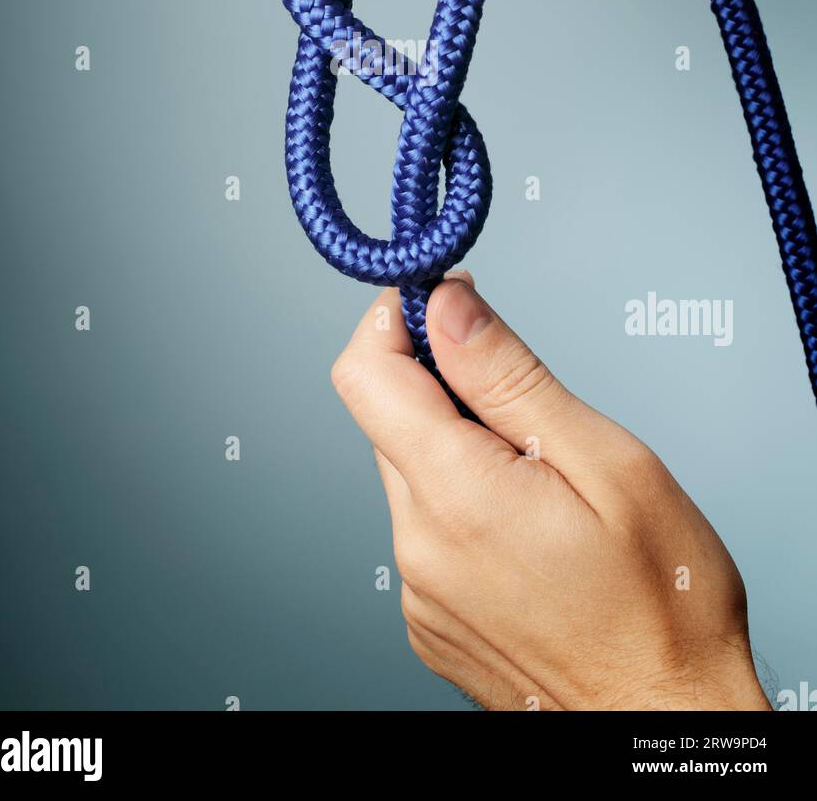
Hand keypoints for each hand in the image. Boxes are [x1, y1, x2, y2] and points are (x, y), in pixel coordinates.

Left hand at [333, 277, 770, 710]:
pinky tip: (532, 531)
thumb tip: (446, 305)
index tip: (448, 303)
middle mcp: (417, 547)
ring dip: (460, 449)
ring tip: (545, 482)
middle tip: (527, 404)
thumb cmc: (663, 607)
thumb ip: (510, 377)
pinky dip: (465, 505)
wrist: (663, 725)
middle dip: (445, 386)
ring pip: (411, 472)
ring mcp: (419, 592)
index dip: (398, 319)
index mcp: (456, 497)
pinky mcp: (429, 619)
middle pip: (390, 419)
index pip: (365, 373)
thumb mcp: (608, 463)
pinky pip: (426, 529)